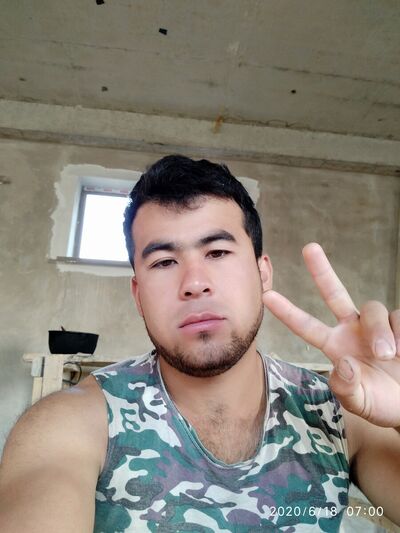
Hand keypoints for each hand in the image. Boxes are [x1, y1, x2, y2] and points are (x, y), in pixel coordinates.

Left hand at [263, 242, 399, 427]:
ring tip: (388, 355)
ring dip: (379, 331)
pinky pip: (398, 317)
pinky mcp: (399, 324)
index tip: (266, 296)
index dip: (288, 312)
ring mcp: (376, 326)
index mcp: (335, 346)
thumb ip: (346, 389)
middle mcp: (352, 330)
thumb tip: (341, 364)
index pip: (307, 327)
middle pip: (334, 293)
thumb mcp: (360, 403)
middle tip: (309, 248)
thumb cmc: (382, 403)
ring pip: (372, 308)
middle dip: (322, 270)